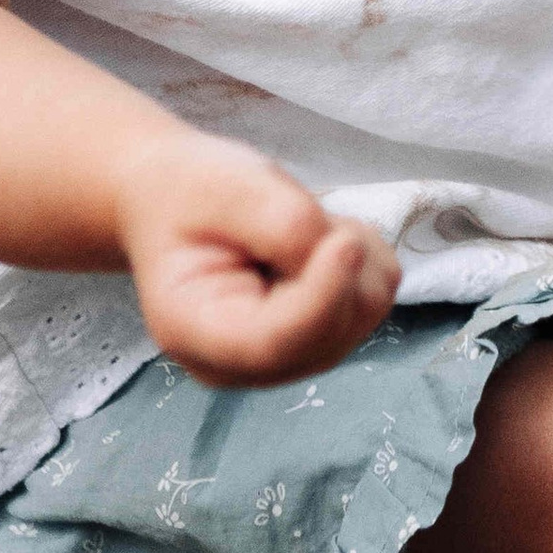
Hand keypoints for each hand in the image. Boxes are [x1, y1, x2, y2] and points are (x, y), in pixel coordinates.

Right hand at [117, 137, 399, 388]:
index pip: (273, 342)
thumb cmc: (188, 192)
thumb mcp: (221, 187)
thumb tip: (345, 255)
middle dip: (332, 259)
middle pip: (328, 331)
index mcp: (194, 331)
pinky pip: (377, 295)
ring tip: (296, 224)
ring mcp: (289, 358)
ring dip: (350, 253)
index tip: (346, 240)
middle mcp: (243, 365)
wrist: (175, 200)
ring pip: (363, 311)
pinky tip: (314, 242)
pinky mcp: (324, 338)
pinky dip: (362, 257)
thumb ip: (281, 224)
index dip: (322, 296)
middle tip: (289, 208)